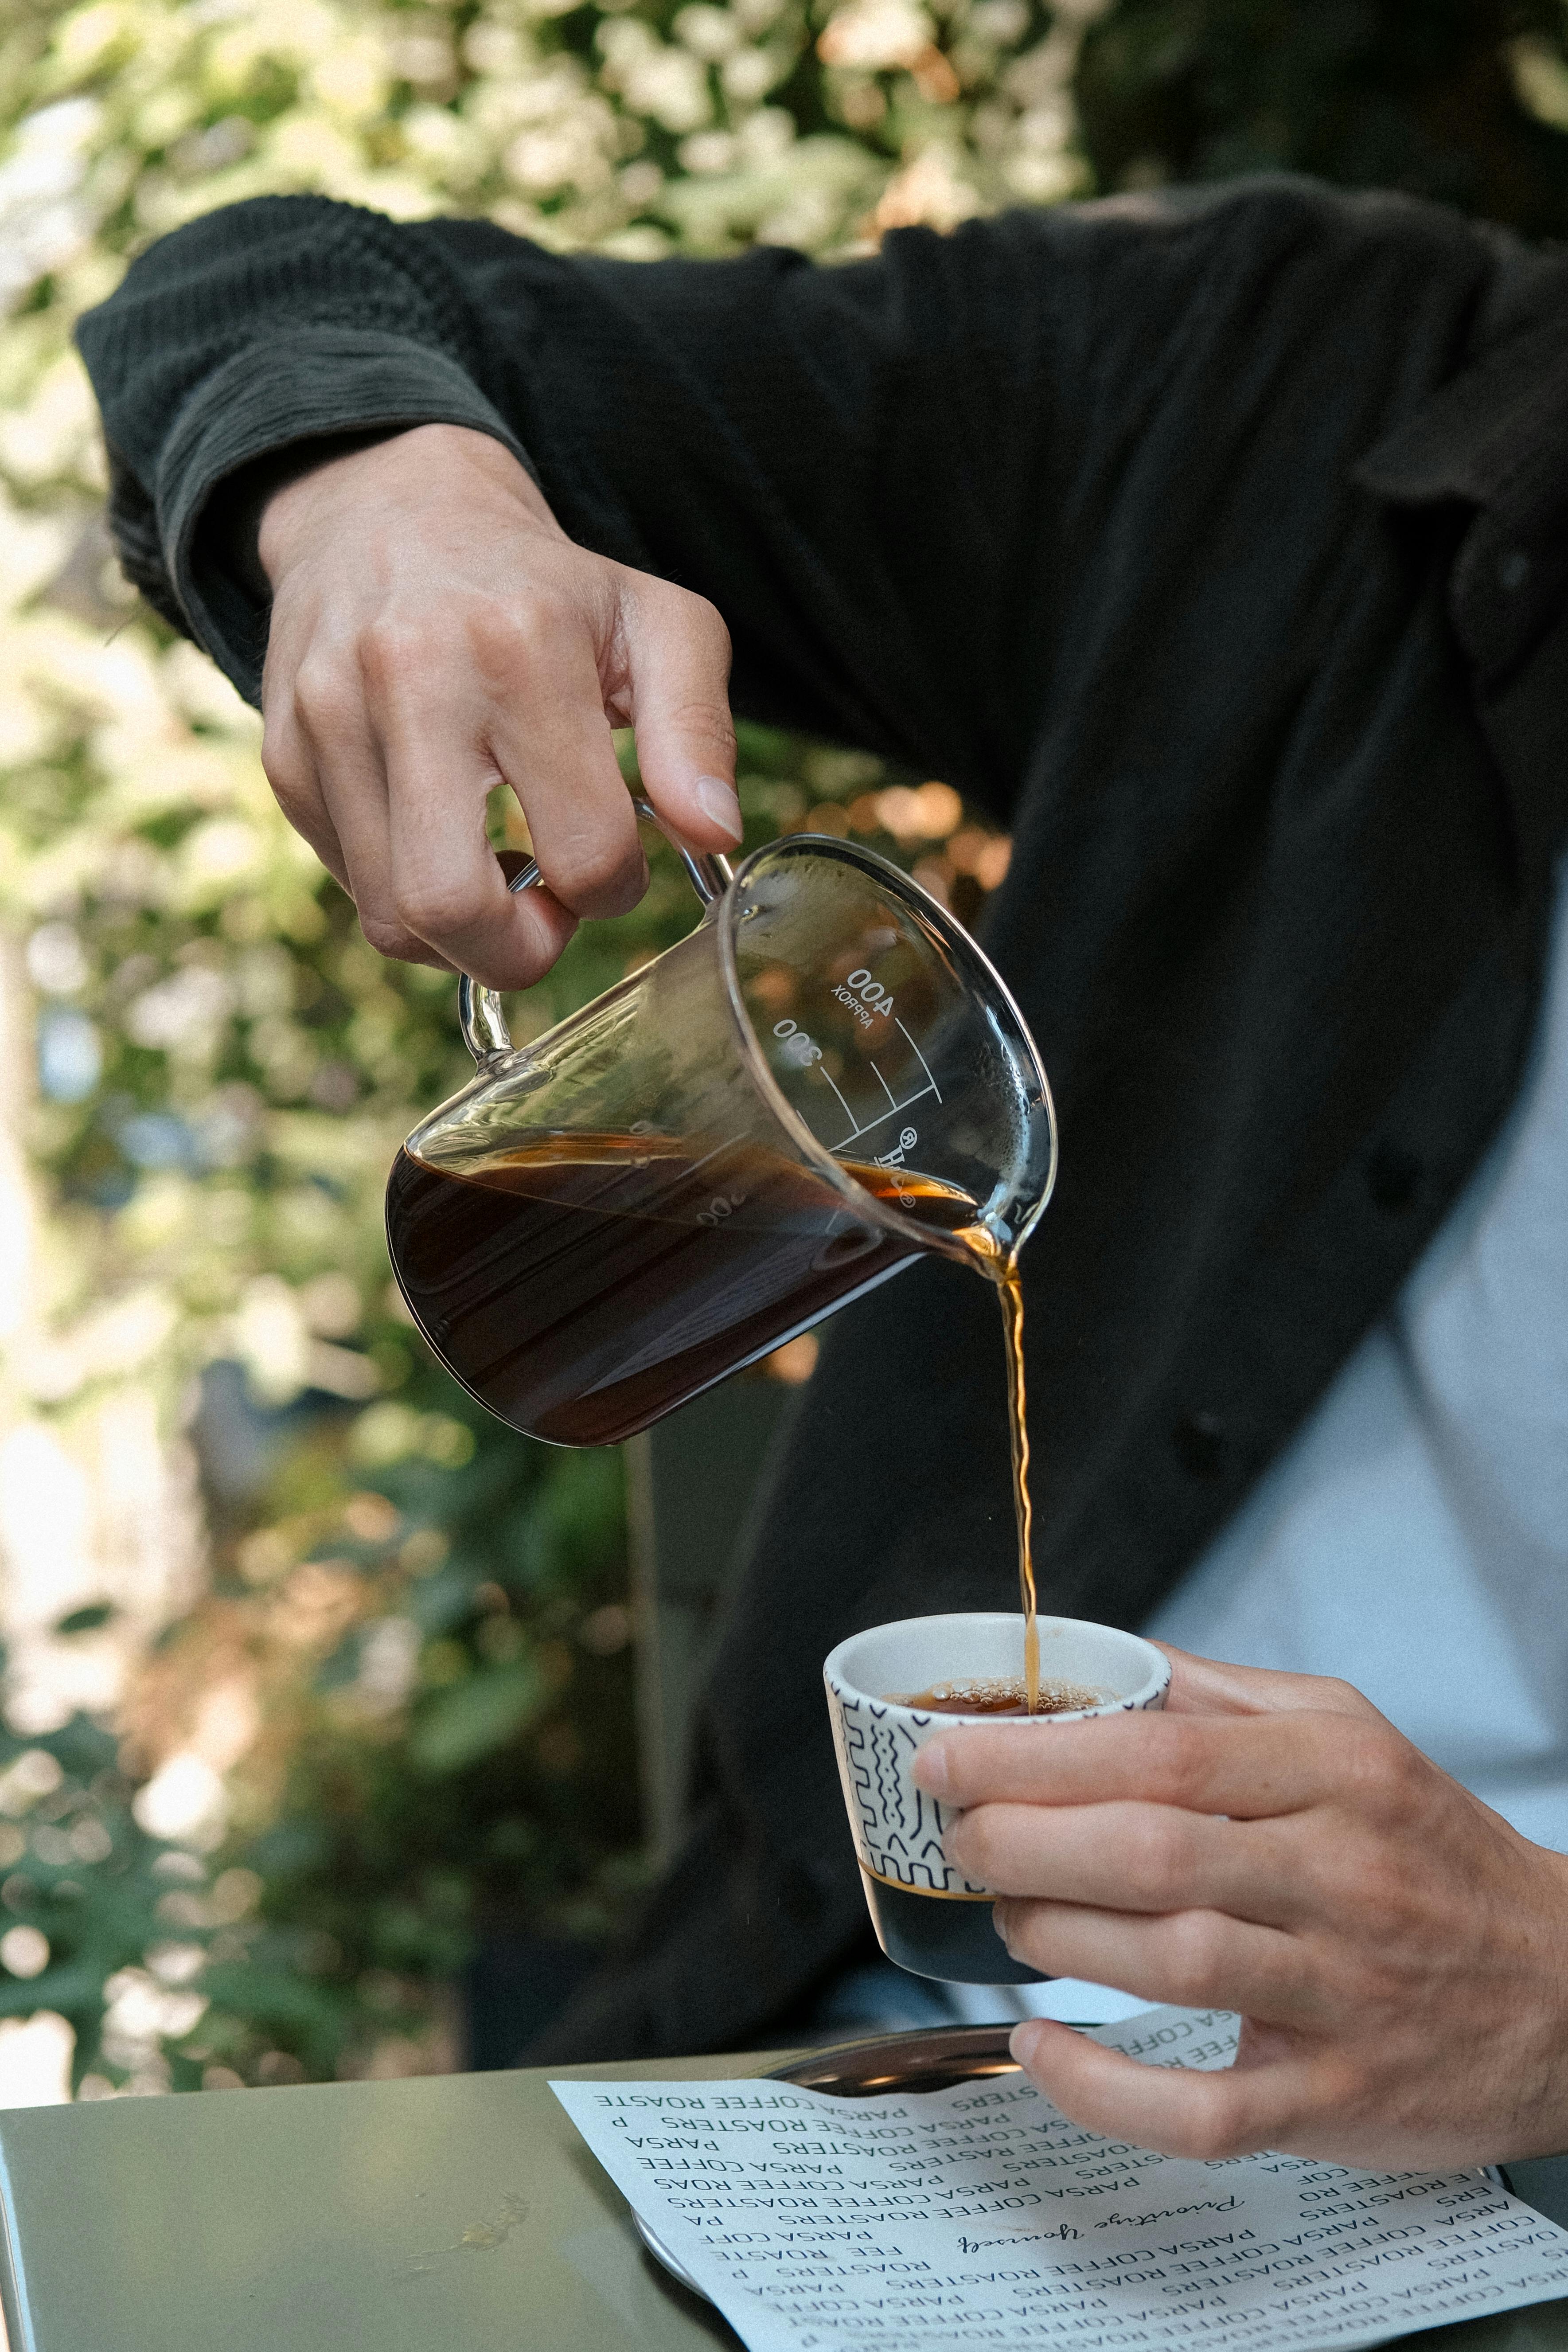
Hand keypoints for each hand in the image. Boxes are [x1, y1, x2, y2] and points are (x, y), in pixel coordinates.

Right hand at [257, 422, 741, 984]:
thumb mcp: (657, 626)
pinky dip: (404, 894)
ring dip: (461, 935)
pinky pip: (348, 886)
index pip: (583, 852)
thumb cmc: (544, 587)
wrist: (390, 510)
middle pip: (450, 905)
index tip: (611, 865)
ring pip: (389, 919)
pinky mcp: (283, 754)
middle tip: (548, 917)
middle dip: (517, 953)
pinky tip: (439, 838)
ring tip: (494, 873)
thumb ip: (698, 732)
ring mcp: (329, 720)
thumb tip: (712, 835)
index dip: (613, 891)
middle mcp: (410, 681)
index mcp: (521, 650)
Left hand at [913, 1645, 1567, 2167]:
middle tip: (961, 1836)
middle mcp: (1342, 1876)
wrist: (1566, 1991)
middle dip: (1027, 1839)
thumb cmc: (1431, 1855)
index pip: (1162, 1752)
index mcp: (1335, 1774)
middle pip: (1153, 1849)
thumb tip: (1096, 1662)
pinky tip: (1044, 2051)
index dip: (1037, 1756)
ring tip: (1005, 1915)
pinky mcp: (1335, 2098)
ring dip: (1058, 1935)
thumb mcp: (1351, 1737)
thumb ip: (1223, 1695)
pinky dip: (1108, 2089)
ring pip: (1173, 1961)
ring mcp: (1341, 1993)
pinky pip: (1205, 2108)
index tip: (948, 1758)